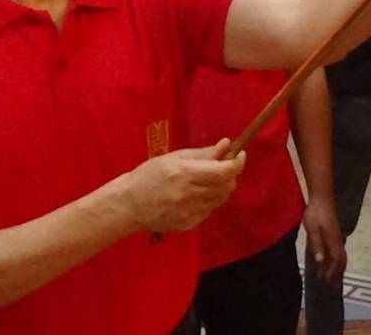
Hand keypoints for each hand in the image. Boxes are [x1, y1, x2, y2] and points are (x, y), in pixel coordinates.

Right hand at [112, 140, 245, 235]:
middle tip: (222, 166)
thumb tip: (227, 145)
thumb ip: (203, 153)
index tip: (240, 154)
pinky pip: (211, 209)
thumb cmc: (150, 175)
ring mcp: (190, 212)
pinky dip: (210, 199)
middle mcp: (189, 195)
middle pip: (227, 186)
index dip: (236, 163)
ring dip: (221, 187)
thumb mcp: (175, 157)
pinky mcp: (189, 224)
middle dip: (230, 174)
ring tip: (206, 180)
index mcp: (185, 174)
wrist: (129, 204)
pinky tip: (196, 194)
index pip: (223, 171)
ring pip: (221, 198)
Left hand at [303, 195, 346, 283]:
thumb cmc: (316, 213)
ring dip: (338, 266)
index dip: (331, 272)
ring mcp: (338, 236)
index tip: (326, 281)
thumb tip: (320, 261)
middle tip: (332, 284)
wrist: (322, 197)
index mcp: (332, 240)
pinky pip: (339, 249)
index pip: (335, 260)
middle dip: (337, 272)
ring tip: (333, 275)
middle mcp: (338, 240)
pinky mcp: (335, 232)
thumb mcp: (312, 229)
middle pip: (341, 259)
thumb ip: (316, 245)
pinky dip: (337, 258)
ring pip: (341, 254)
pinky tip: (331, 260)